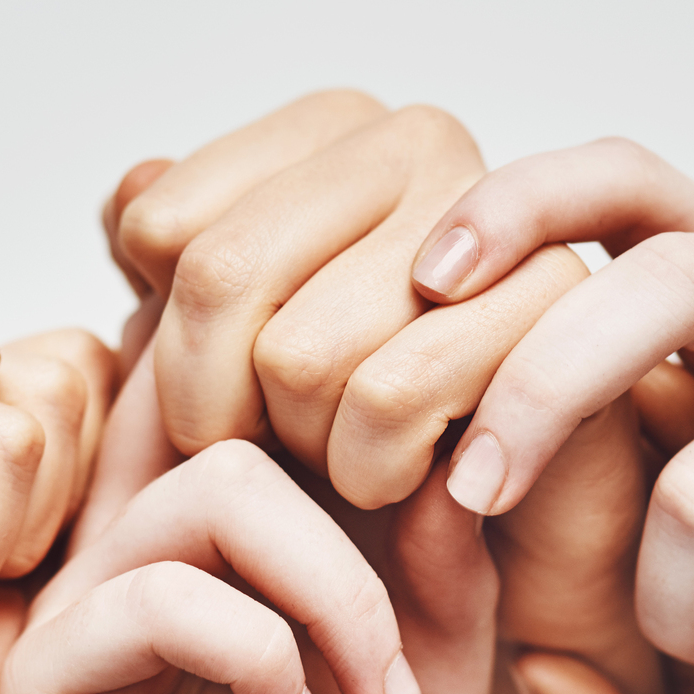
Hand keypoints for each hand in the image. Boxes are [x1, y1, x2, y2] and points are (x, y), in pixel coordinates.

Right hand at [0, 419, 495, 693]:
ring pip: (210, 486)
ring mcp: (86, 613)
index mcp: (223, 550)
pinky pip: (155, 596)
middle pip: (244, 407)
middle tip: (413, 648)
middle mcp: (142, 558)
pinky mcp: (44, 684)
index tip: (457, 463)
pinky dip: (260, 656)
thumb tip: (459, 452)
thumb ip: (446, 583)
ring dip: (332, 591)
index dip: (359, 397)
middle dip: (370, 505)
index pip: (261, 396)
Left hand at [106, 90, 585, 506]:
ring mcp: (499, 213)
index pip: (158, 227)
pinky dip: (383, 473)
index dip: (170, 354)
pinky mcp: (560, 304)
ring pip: (300, 353)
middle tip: (295, 450)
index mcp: (325, 133)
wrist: (511, 559)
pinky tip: (424, 483)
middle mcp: (414, 140)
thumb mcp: (227, 367)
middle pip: (221, 278)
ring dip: (318, 453)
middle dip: (229, 411)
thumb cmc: (363, 457)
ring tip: (373, 459)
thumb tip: (134, 192)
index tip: (237, 395)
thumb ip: (168, 276)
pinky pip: (393, 396)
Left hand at [423, 142, 693, 693]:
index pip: (625, 177)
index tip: (425, 284)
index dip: (517, 204)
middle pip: (661, 282)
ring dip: (662, 603)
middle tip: (478, 496)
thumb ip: (582, 426)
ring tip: (687, 645)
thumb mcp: (677, 468)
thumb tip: (407, 410)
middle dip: (539, 389)